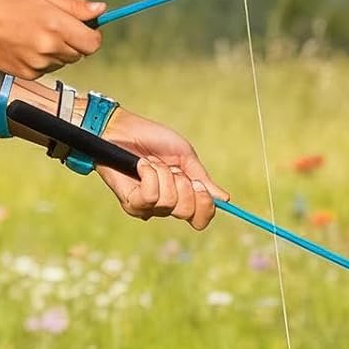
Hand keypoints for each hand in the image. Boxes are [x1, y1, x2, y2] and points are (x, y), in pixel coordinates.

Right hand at [0, 0, 103, 78]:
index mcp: (57, 24)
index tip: (85, 28)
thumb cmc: (7, 4)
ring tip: (35, 34)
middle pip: (80, 53)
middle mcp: (50, 47)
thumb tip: (100, 9)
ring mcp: (40, 63)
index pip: (93, 43)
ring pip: (63, 61)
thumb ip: (74, 5)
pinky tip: (25, 45)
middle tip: (54, 27)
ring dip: (57, 51)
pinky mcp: (29, 74)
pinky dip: (42, 60)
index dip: (92, 35)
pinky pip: (47, 69)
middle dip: (74, 41)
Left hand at [95, 109, 226, 229]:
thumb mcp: (184, 156)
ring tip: (152, 163)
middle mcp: (165, 206)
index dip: (205, 205)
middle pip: (187, 212)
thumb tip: (224, 198)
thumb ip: (202, 179)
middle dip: (183, 184)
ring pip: (168, 203)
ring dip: (164, 175)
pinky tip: (141, 165)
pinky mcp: (131, 203)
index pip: (200, 219)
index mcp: (181, 196)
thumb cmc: (153, 140)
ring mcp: (147, 208)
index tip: (200, 184)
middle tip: (172, 168)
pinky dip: (149, 175)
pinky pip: (150, 196)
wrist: (124, 129)